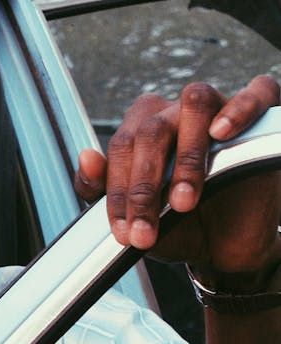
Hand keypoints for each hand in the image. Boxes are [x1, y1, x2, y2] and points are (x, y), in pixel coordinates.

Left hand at [73, 75, 280, 277]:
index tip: (122, 232)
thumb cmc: (177, 225)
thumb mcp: (136, 219)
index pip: (121, 145)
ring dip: (186, 155)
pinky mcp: (258, 121)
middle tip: (146, 230)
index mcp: (142, 128)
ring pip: (195, 102)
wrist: (225, 249)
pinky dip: (240, 107)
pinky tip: (222, 132)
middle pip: (152, 128)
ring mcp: (218, 111)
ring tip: (183, 200)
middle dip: (145, 185)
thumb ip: (100, 190)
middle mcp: (176, 112)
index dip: (118, 191)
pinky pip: (256, 93)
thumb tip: (84, 157)